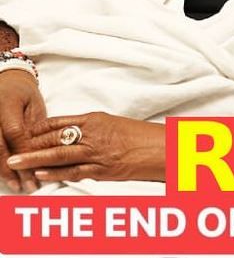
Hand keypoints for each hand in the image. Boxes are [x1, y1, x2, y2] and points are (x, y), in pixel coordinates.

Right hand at [0, 70, 46, 192]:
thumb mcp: (34, 105)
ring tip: (17, 185)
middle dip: (13, 168)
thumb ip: (35, 127)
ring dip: (4, 172)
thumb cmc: (24, 94)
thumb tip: (44, 153)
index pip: (15, 132)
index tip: (37, 168)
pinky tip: (8, 177)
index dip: (25, 151)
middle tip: (27, 184)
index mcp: (8, 104)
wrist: (6, 83)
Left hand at [7, 112, 165, 183]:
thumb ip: (93, 128)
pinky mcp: (103, 170)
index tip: (25, 132)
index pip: (61, 122)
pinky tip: (41, 174)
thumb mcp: (115, 124)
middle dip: (32, 144)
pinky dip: (55, 173)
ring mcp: (98, 152)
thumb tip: (74, 134)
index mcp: (97, 119)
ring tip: (17, 161)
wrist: (161, 148)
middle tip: (12, 148)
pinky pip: (74, 171)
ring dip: (36, 159)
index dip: (40, 128)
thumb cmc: (141, 136)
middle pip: (56, 139)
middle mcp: (94, 134)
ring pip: (60, 155)